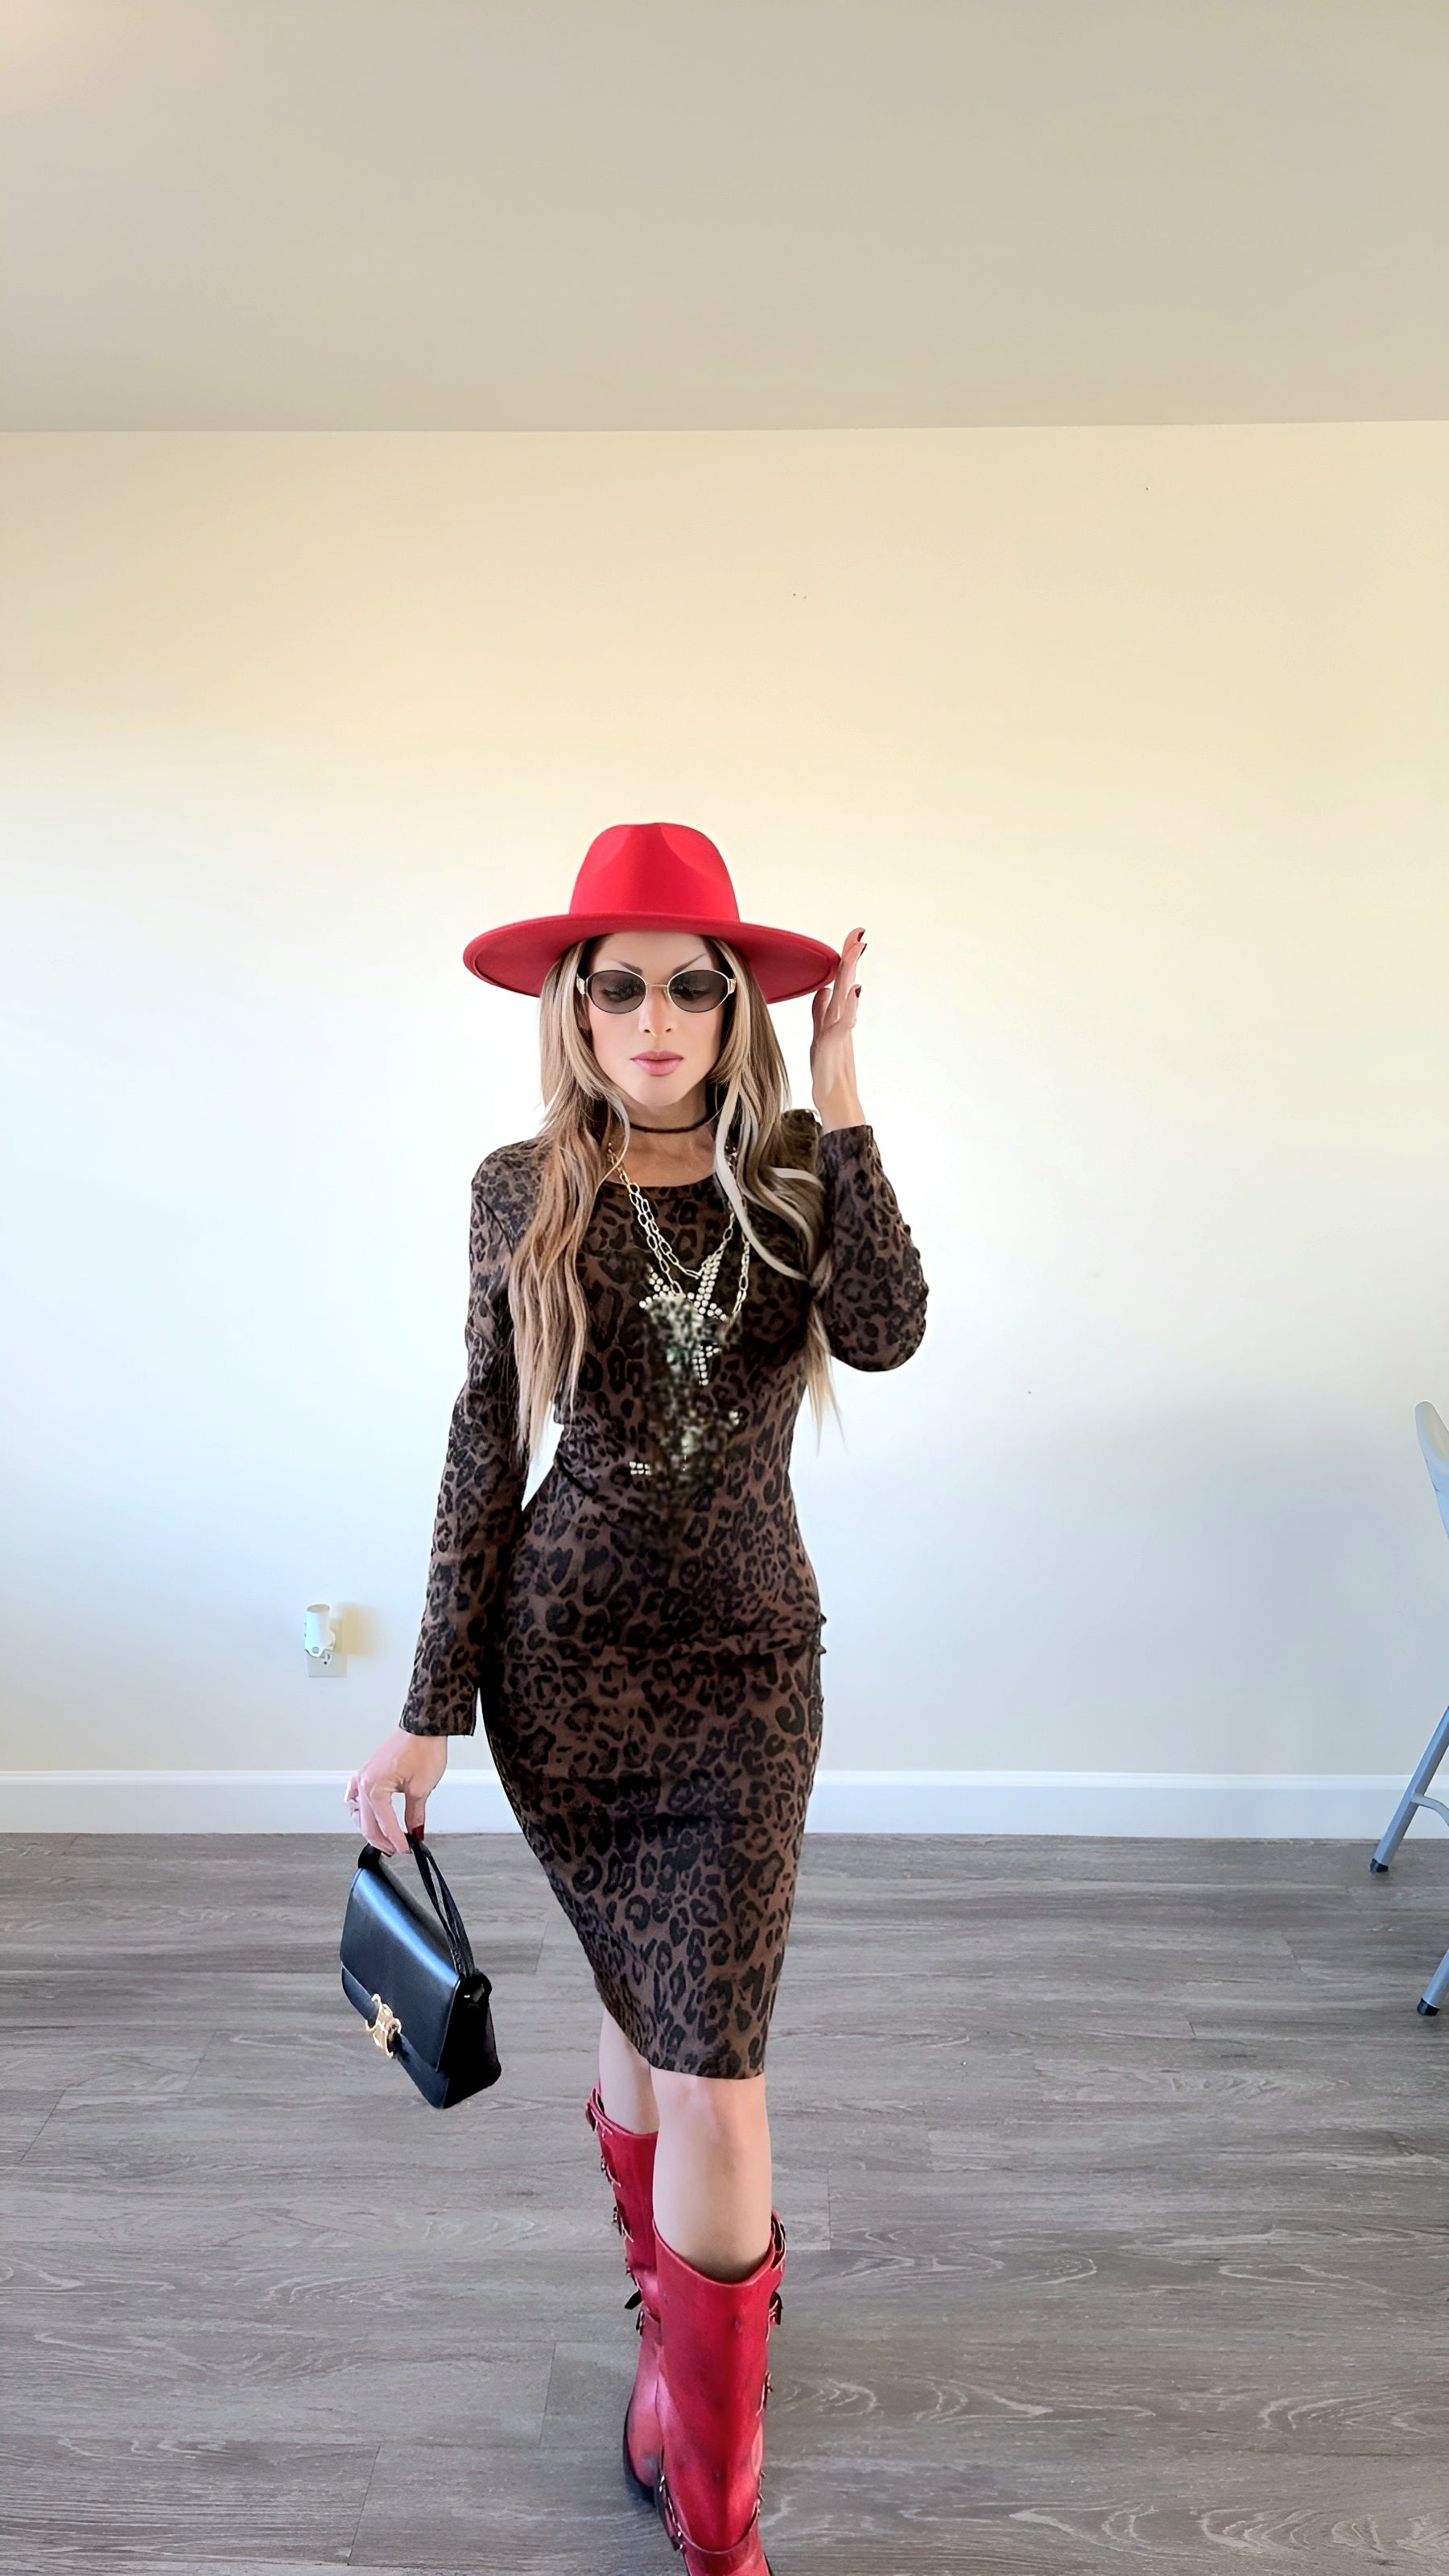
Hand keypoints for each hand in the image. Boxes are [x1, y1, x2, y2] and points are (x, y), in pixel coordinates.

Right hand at [344, 1727, 448, 1854]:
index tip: (406, 1849)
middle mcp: (363, 1782)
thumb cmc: (422, 1747)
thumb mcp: (421, 1787)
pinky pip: (356, 1797)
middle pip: (367, 1823)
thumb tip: (415, 1831)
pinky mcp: (367, 1772)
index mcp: (374, 1787)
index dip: (397, 1840)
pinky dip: (361, 1811)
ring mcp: (362, 1776)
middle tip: (397, 1849)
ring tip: (384, 1838)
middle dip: (383, 1839)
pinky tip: (366, 1816)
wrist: (423, 1726)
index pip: (384, 1824)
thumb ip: (415, 1814)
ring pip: (358, 1813)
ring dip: (370, 1828)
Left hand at [809, 925, 866, 1128]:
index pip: (841, 982)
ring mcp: (840, 1033)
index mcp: (835, 1017)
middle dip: (850, 957)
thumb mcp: (820, 1037)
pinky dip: (848, 1007)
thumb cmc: (829, 1073)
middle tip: (858, 933)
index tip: (852, 937)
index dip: (845, 960)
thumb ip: (821, 1013)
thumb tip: (823, 990)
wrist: (835, 1102)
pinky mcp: (837, 1048)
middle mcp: (840, 1021)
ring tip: (856, 950)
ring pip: (846, 998)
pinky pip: (843, 1024)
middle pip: (847, 983)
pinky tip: (852, 991)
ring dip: (850, 973)